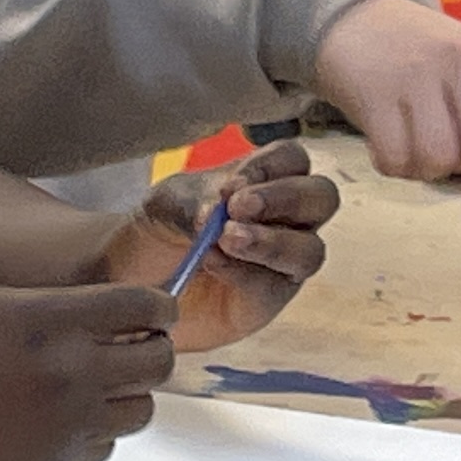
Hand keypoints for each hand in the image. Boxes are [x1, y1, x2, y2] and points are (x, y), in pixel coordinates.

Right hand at [0, 281, 182, 460]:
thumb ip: (60, 310)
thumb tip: (119, 317)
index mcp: (54, 322)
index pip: (145, 305)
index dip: (159, 306)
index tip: (156, 312)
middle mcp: (72, 374)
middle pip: (158, 361)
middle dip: (153, 350)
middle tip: (135, 348)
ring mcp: (67, 426)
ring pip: (141, 411)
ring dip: (126, 396)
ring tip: (91, 387)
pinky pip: (104, 447)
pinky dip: (94, 434)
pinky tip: (58, 421)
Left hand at [101, 140, 338, 353]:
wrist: (138, 280)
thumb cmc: (164, 227)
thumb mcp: (171, 201)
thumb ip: (198, 198)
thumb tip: (220, 211)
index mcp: (268, 179)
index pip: (294, 160)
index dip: (271, 167)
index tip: (232, 185)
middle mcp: (287, 218)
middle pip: (322, 198)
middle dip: (285, 198)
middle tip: (238, 207)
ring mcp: (283, 262)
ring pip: (310, 250)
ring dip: (271, 243)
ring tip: (227, 240)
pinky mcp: (268, 300)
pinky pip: (273, 287)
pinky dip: (243, 273)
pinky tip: (212, 263)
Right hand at [308, 0, 460, 231]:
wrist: (352, 16)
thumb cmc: (418, 51)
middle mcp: (459, 63)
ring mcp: (416, 77)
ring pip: (440, 158)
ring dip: (432, 173)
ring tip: (421, 153)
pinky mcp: (375, 95)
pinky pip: (395, 158)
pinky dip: (395, 167)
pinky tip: (392, 144)